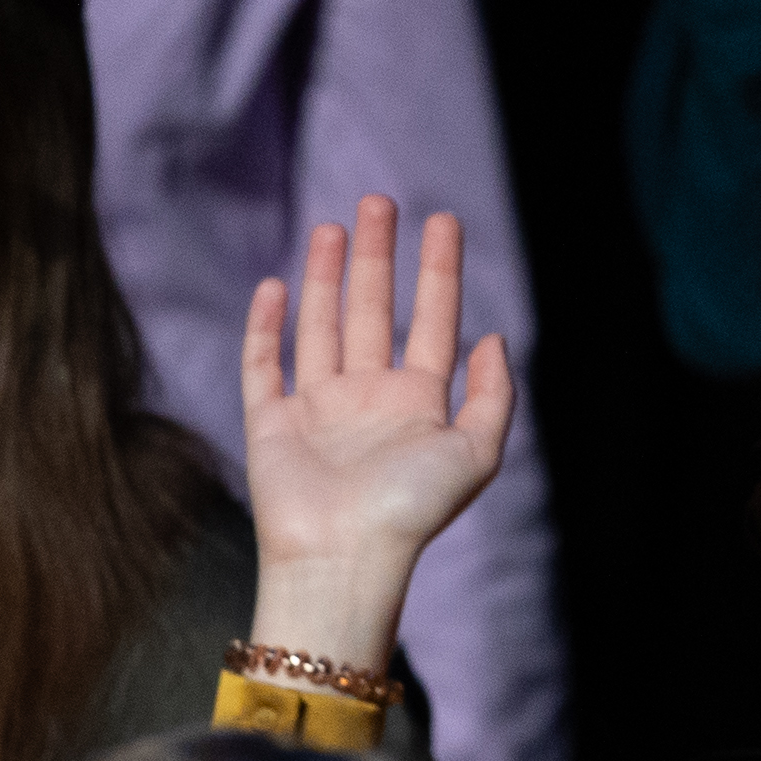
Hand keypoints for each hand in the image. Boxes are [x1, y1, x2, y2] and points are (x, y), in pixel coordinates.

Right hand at [238, 199, 514, 671]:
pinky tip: (277, 285)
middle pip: (373, 312)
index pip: (433, 322)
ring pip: (323, 328)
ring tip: (334, 226)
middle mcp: (369, 401)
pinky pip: (265, 365)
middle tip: (379, 201)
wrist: (341, 558)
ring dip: (327, 277)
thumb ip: (493, 395)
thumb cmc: (410, 513)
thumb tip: (495, 339)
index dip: (439, 271)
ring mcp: (318, 411)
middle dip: (378, 257)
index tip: (442, 221)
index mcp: (418, 405)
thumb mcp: (476, 452)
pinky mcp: (271, 424)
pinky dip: (266, 327)